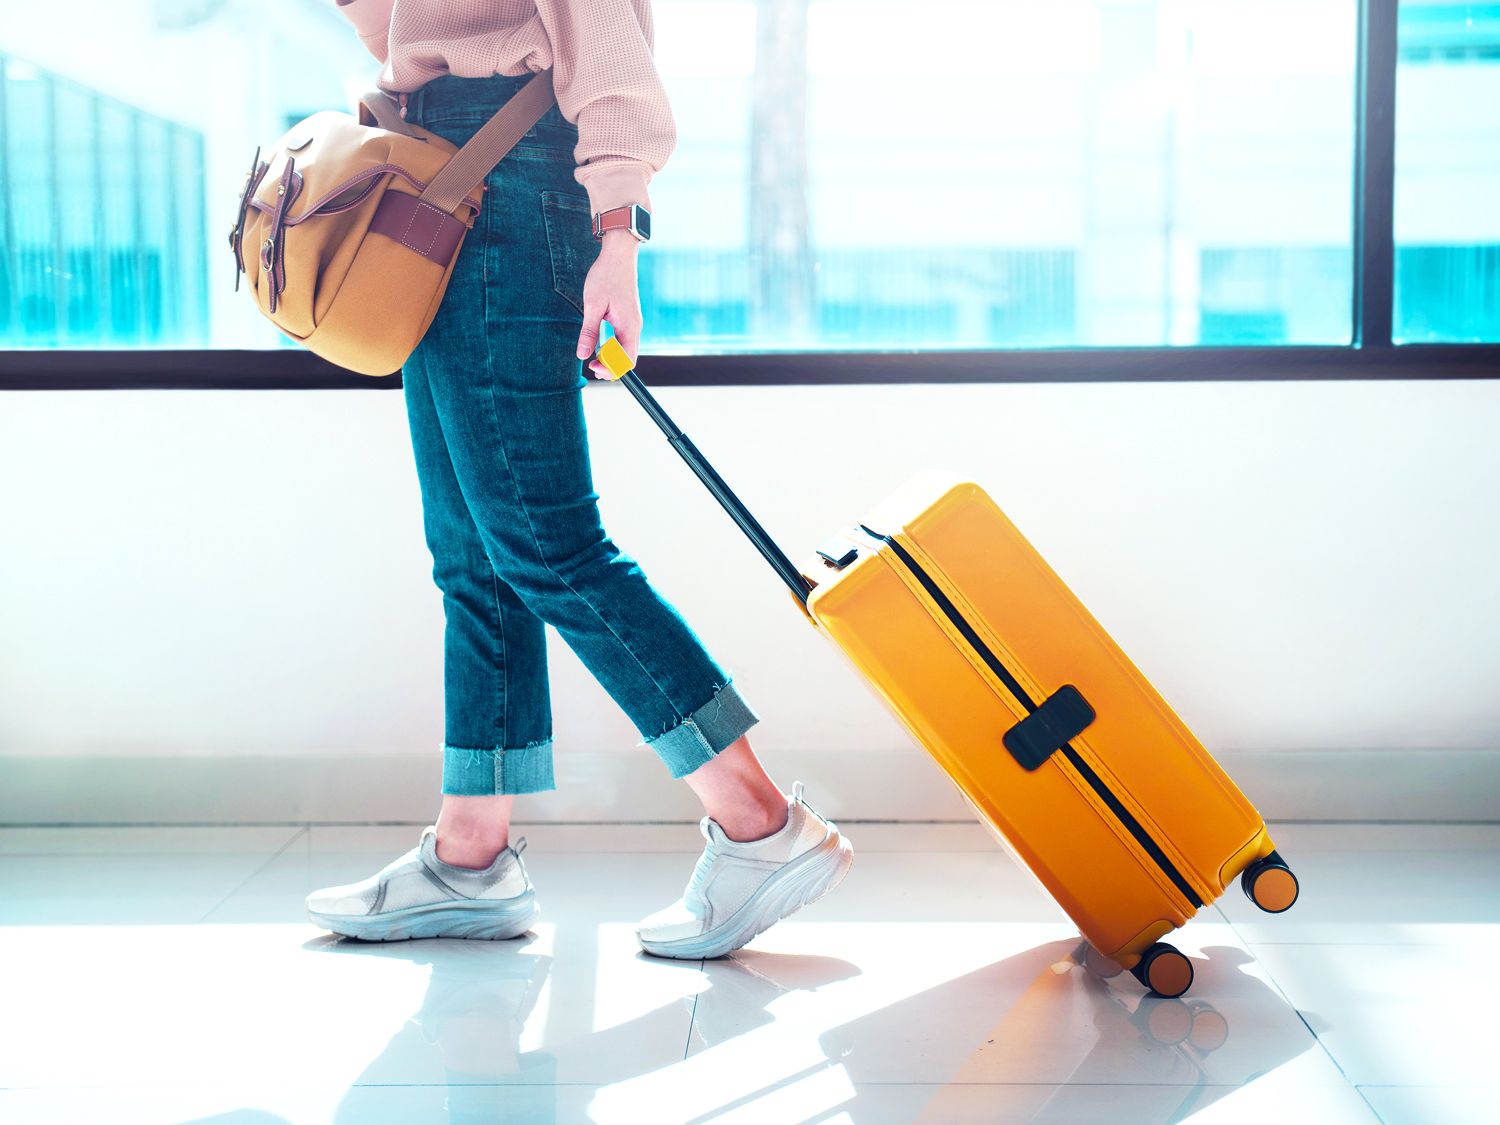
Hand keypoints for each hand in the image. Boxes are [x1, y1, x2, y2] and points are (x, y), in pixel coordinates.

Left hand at [576, 230, 641, 376]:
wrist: (619, 255)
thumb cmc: (606, 276)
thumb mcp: (593, 305)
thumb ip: (589, 332)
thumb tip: (582, 355)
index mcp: (629, 327)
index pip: (626, 361)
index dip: (610, 369)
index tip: (591, 365)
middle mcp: (635, 327)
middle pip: (629, 359)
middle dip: (611, 367)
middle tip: (591, 364)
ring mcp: (633, 323)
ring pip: (627, 351)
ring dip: (612, 358)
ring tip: (594, 354)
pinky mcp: (629, 318)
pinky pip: (625, 341)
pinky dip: (614, 347)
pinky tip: (600, 343)